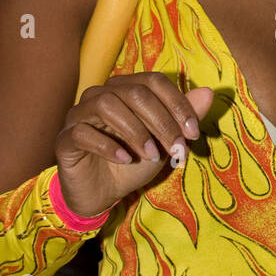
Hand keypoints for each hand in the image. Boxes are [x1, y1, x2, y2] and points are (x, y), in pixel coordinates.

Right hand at [55, 73, 213, 217]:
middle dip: (161, 121)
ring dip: (135, 131)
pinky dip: (107, 145)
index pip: (153, 81)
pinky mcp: (65, 139)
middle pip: (133, 92)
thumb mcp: (165, 142)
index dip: (177, 104)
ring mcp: (79, 115)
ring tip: (151, 155)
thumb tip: (209, 92)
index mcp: (125, 90)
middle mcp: (100, 95)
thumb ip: (184, 117)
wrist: (102, 193)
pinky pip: (83, 132)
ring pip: (106, 105)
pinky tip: (125, 160)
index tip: (193, 133)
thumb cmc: (133, 162)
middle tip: (176, 148)